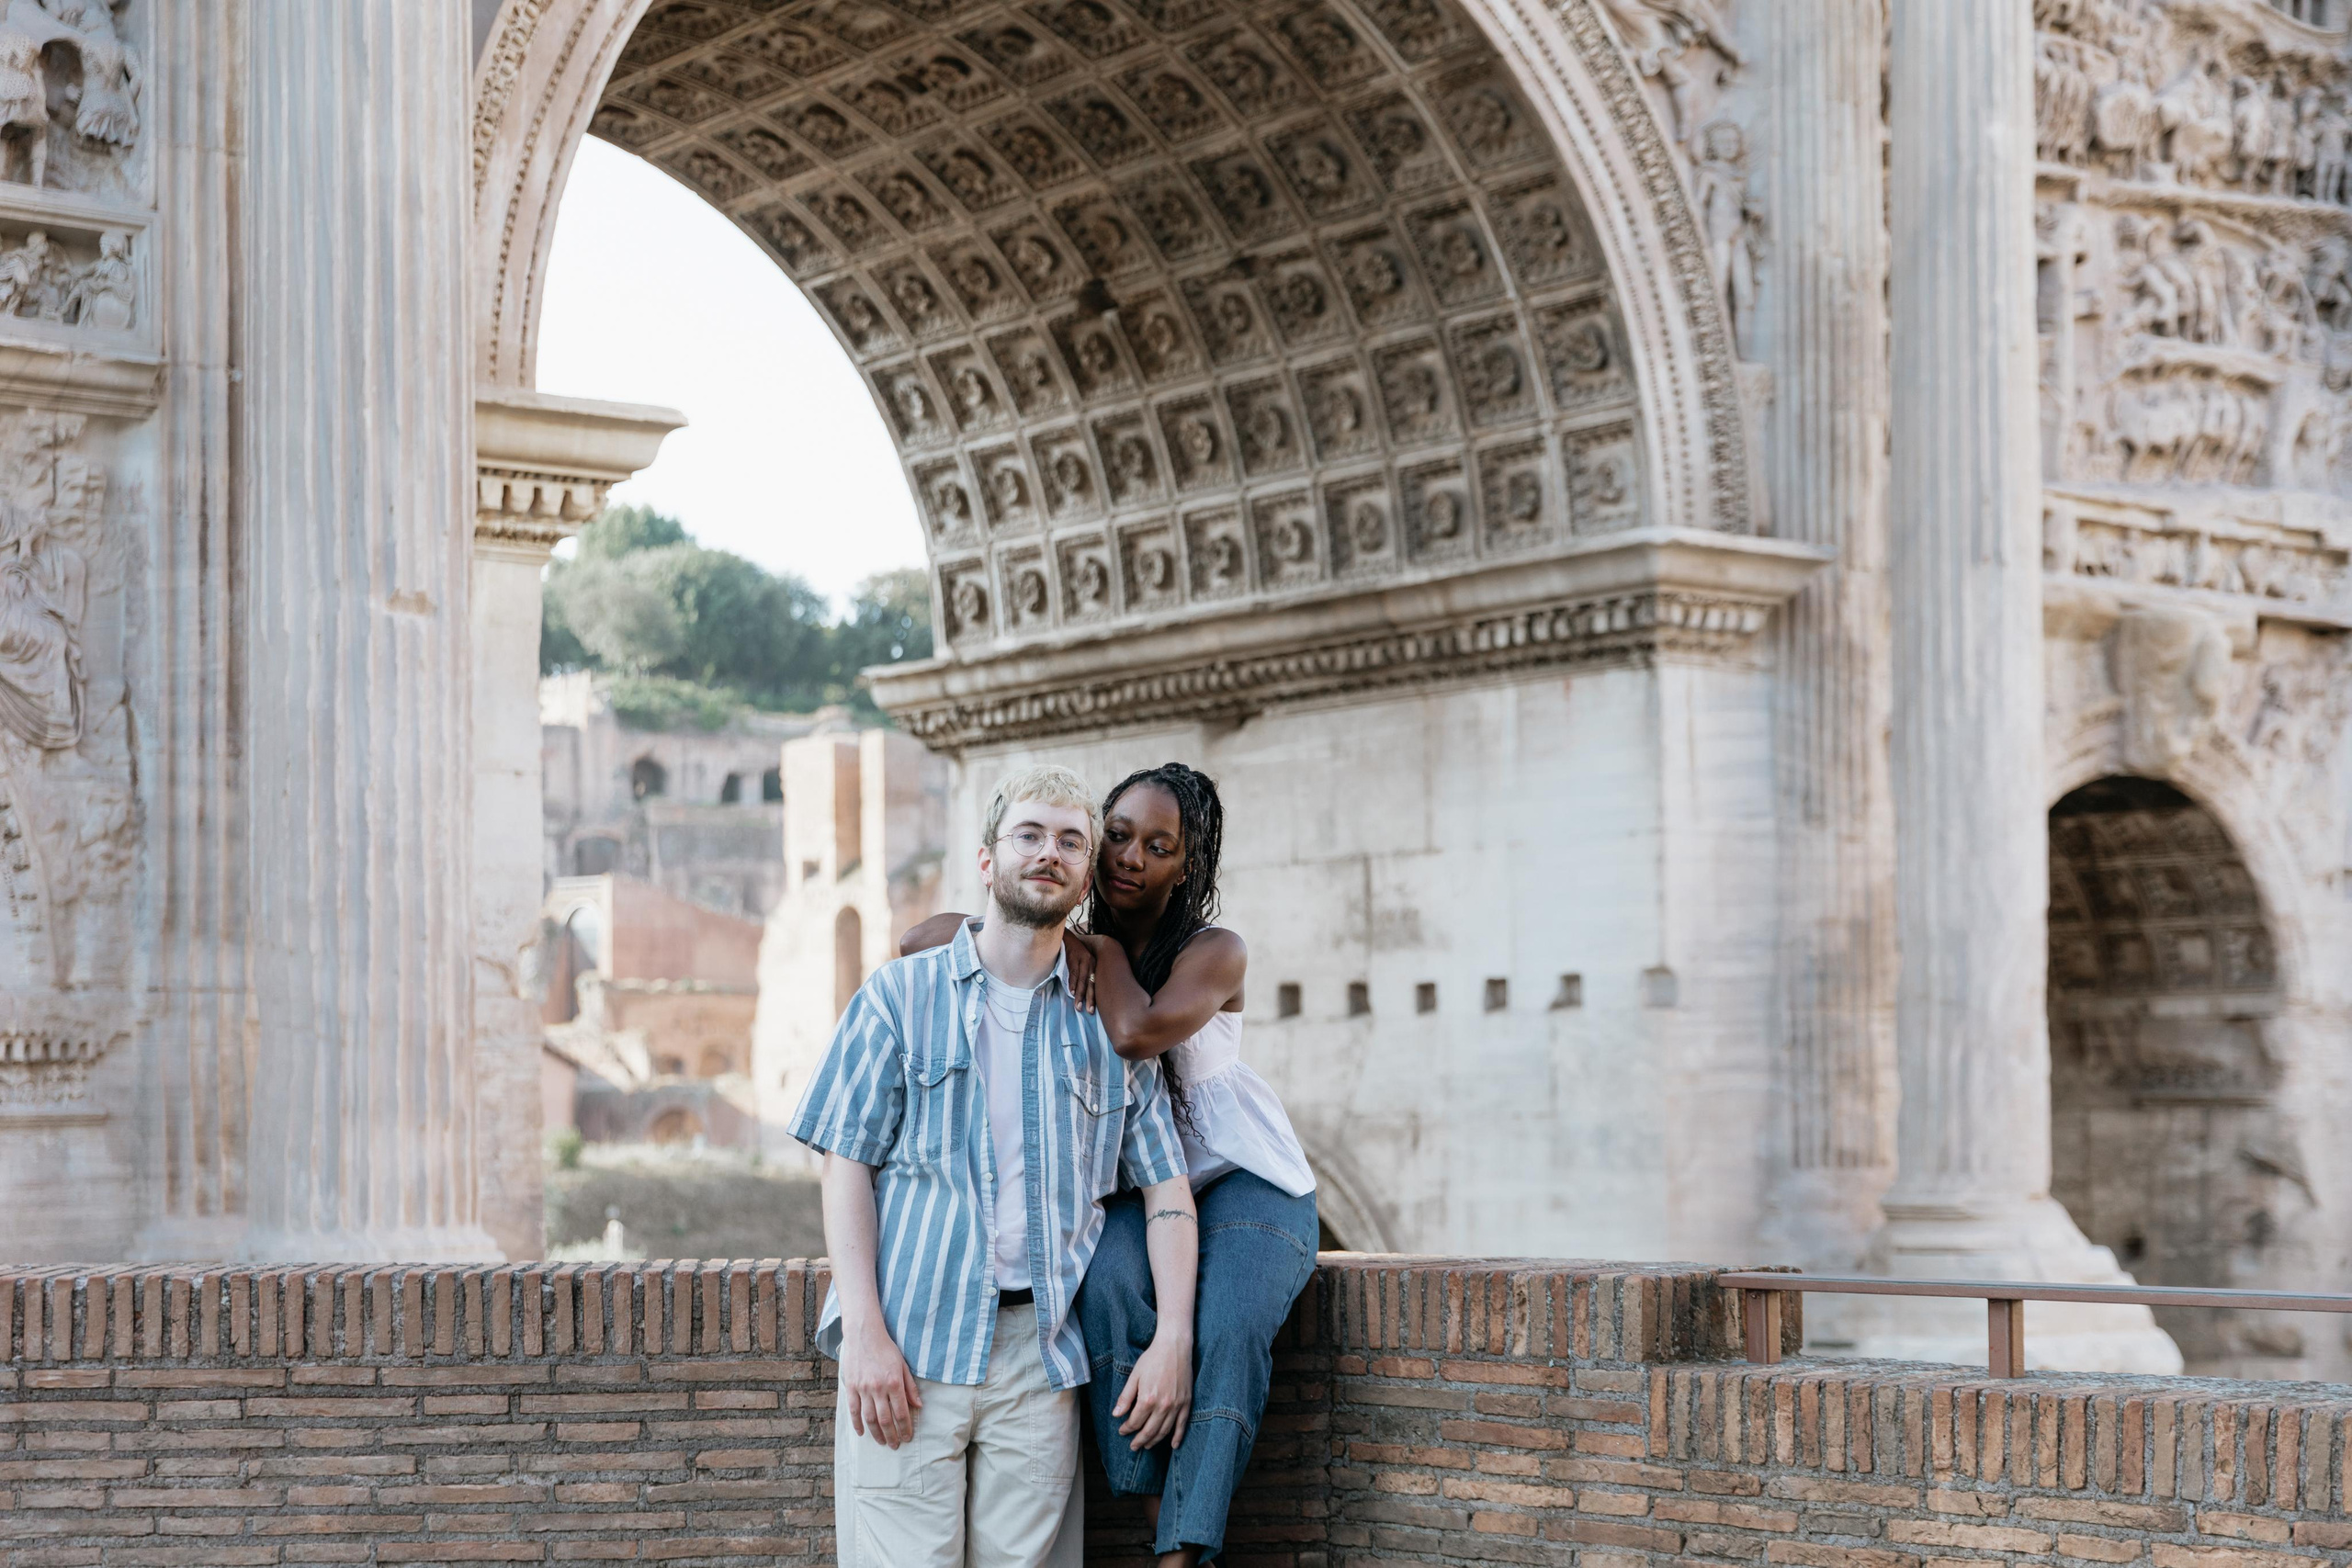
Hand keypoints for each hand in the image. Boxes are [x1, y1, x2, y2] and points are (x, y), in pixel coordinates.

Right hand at [839, 1318, 922, 1448]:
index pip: (901, 1412)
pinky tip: (862, 1433)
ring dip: (876, 1433)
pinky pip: (853, 1410)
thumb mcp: (903, 1365)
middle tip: (895, 1445)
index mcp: (894, 1382)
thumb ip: (910, 1387)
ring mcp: (863, 1388)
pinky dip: (857, 1424)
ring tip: (882, 1442)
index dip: (905, 1427)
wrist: (864, 1334)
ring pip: (869, 1418)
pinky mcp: (851, 1387)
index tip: (907, 1437)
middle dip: (891, 1435)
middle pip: (885, 1419)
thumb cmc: (886, 1349)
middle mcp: (878, 1388)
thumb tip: (918, 1406)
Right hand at [1062, 931, 1098, 1013]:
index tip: (1093, 1009)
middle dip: (1090, 998)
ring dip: (1079, 994)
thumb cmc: (1073, 951)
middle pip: (1090, 984)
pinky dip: (1072, 983)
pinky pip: (1073, 973)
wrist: (1066, 936)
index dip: (1093, 997)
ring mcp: (1082, 960)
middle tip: (1089, 1011)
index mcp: (1093, 965)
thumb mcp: (1081, 961)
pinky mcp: (1073, 958)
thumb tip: (1079, 991)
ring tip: (1078, 1005)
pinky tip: (1071, 992)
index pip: (1094, 984)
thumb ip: (1082, 974)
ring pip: (1081, 980)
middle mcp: (1090, 963)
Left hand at [1112, 1329, 1191, 1451]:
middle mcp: (1163, 1406)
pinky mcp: (1186, 1403)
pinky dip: (1177, 1437)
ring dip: (1155, 1441)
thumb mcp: (1134, 1376)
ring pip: (1164, 1431)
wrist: (1174, 1347)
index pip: (1135, 1422)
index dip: (1127, 1428)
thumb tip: (1116, 1415)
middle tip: (1133, 1446)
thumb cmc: (1152, 1359)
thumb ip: (1125, 1397)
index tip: (1122, 1430)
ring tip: (1147, 1446)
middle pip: (1149, 1431)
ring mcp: (1176, 1406)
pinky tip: (1173, 1445)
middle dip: (1139, 1440)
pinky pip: (1182, 1425)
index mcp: (1148, 1399)